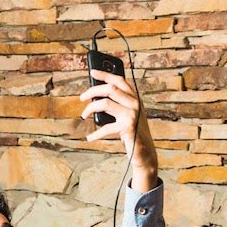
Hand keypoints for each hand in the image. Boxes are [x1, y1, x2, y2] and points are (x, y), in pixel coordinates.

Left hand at [80, 69, 157, 191]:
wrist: (145, 154)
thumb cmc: (133, 136)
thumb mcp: (127, 117)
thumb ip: (117, 106)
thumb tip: (96, 99)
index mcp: (135, 99)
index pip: (120, 80)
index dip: (105, 74)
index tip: (92, 72)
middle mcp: (135, 103)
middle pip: (110, 88)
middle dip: (92, 91)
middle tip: (82, 98)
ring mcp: (132, 114)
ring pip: (105, 103)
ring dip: (90, 108)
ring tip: (83, 115)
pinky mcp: (128, 127)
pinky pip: (105, 127)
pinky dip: (95, 134)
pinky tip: (90, 137)